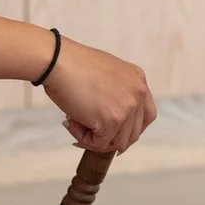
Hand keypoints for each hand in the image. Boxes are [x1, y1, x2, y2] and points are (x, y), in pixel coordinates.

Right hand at [42, 38, 155, 153]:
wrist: (57, 61)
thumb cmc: (72, 65)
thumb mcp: (106, 75)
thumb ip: (115, 94)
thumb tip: (110, 120)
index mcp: (138, 80)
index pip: (147, 115)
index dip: (131, 128)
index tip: (115, 132)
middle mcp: (138, 93)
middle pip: (134, 133)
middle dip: (111, 138)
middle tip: (89, 132)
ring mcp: (127, 107)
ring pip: (118, 143)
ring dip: (96, 139)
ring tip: (75, 124)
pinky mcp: (112, 121)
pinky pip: (100, 143)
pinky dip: (84, 139)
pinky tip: (71, 124)